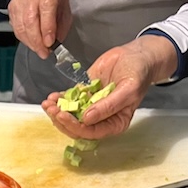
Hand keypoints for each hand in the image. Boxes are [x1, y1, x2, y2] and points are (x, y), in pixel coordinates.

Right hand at [7, 0, 70, 58]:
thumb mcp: (63, 6)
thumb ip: (62, 24)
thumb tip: (57, 41)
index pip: (46, 11)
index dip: (47, 29)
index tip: (50, 43)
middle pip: (30, 22)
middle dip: (37, 42)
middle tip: (44, 53)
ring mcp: (19, 4)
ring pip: (21, 28)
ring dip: (30, 43)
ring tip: (39, 50)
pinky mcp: (12, 10)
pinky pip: (16, 29)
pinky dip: (24, 39)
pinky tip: (31, 42)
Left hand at [41, 35, 177, 140]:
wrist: (137, 55)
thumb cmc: (139, 74)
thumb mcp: (128, 90)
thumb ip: (109, 106)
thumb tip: (87, 119)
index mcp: (114, 123)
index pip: (90, 132)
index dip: (74, 126)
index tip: (62, 115)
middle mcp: (101, 119)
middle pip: (76, 127)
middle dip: (62, 120)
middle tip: (51, 109)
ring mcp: (91, 107)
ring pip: (70, 115)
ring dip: (57, 111)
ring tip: (48, 103)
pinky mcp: (85, 94)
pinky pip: (69, 101)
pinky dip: (60, 100)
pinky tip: (52, 97)